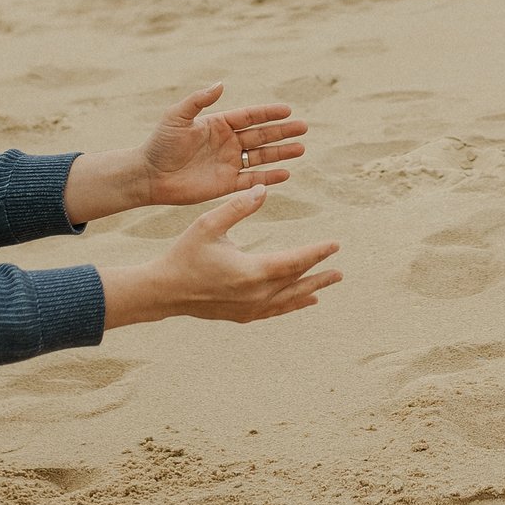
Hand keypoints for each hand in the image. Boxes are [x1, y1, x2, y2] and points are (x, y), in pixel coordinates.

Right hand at [102, 187, 340, 328]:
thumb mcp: (209, 225)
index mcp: (252, 271)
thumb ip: (238, 207)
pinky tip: (307, 301)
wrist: (164, 291)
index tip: (335, 244)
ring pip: (289, 299)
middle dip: (320, 274)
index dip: (317, 252)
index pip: (295, 261)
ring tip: (329, 283)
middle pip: (297, 282)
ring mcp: (250, 308)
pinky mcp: (243, 316)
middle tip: (340, 270)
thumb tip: (263, 188)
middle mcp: (256, 294)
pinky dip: (293, 304)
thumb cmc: (185, 254)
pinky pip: (276, 310)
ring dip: (311, 290)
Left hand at [141, 83, 307, 205]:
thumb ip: (199, 100)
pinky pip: (252, 179)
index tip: (287, 110)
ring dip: (281, 153)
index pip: (249, 117)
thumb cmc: (160, 144)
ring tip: (301, 149)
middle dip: (282, 132)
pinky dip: (269, 177)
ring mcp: (228, 164)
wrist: (149, 176)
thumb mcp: (177, 117)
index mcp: (218, 125)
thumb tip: (221, 84)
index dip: (268, 113)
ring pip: (261, 157)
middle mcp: (227, 143)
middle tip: (303, 128)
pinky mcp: (226, 184)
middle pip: (261, 136)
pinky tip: (285, 173)